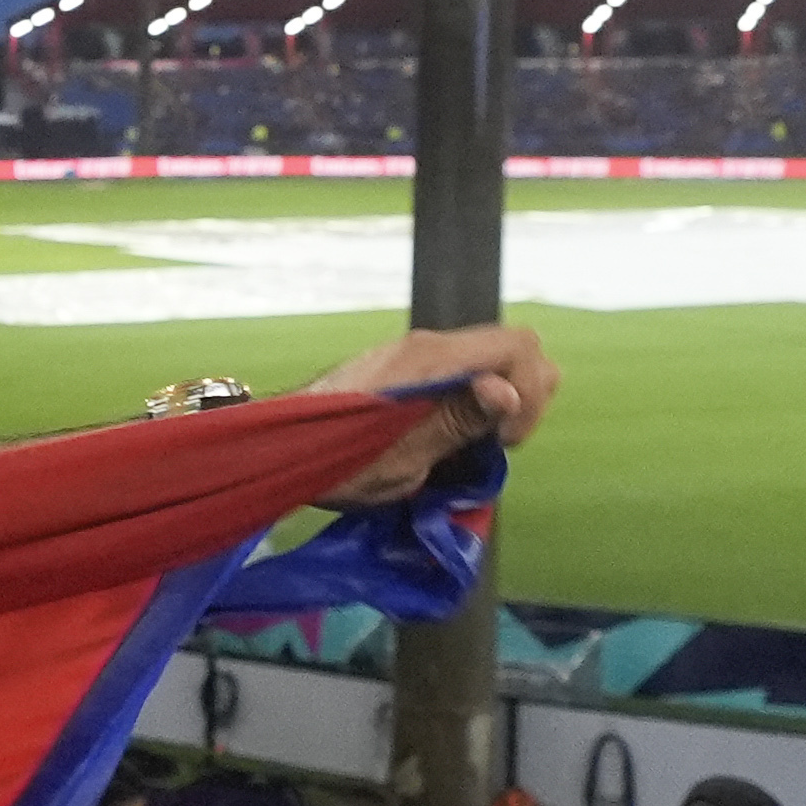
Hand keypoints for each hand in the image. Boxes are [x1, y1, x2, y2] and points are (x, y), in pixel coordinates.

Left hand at [303, 322, 560, 505]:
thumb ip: (459, 421)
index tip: (505, 442)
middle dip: (524, 393)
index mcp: (430, 360)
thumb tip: (507, 391)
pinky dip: (475, 396)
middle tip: (498, 441)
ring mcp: (413, 353)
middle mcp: (425, 345)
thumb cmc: (333, 460)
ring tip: (478, 441)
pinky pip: (461, 370)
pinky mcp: (402, 367)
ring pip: (489, 358)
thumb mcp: (403, 456)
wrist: (274, 448)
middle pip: (511, 347)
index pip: (518, 346)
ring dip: (500, 397)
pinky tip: (452, 431)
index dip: (531, 392)